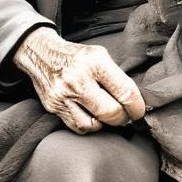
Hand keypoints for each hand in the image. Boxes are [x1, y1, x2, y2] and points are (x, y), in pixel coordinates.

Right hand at [12, 27, 144, 133]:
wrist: (42, 54)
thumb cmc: (77, 57)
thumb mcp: (100, 56)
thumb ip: (116, 77)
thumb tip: (135, 101)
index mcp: (95, 62)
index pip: (125, 91)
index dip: (137, 107)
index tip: (139, 111)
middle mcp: (78, 79)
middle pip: (111, 112)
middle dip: (123, 118)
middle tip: (126, 116)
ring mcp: (63, 94)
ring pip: (93, 124)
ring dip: (105, 124)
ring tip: (108, 116)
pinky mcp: (54, 107)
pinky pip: (78, 126)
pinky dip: (89, 125)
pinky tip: (93, 116)